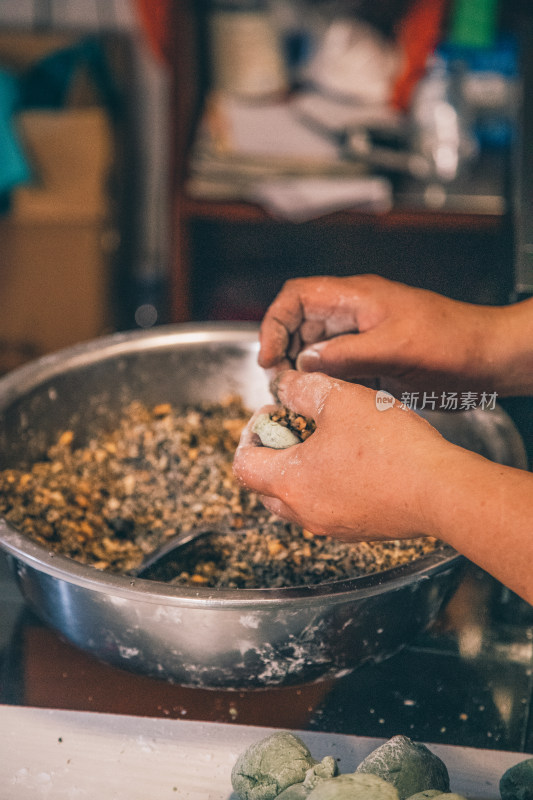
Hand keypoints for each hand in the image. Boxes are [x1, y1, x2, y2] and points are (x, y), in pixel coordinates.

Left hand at [233, 370, 449, 540]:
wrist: (440, 490)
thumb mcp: (339, 399)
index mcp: (288, 482)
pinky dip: (327, 487)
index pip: (244, 463)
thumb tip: (284, 386)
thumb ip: (302, 389)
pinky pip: (327, 510)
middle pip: (265, 487)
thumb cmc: (388, 445)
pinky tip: (354, 462)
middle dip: (273, 454)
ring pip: (296, 501)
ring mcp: (332, 526)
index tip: (273, 415)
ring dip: (299, 472)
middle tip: (297, 427)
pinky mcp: (359, 530)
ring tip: (326, 442)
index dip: (251, 434)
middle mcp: (304, 512)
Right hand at [259, 275, 507, 394]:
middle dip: (285, 352)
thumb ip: (346, 355)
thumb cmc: (452, 343)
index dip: (274, 323)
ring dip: (305, 371)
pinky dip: (328, 384)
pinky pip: (339, 369)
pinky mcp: (375, 359)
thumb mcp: (395, 348)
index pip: (297, 297)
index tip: (267, 356)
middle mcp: (355, 314)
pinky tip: (327, 402)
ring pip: (318, 350)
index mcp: (356, 297)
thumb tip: (304, 362)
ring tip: (300, 397)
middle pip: (302, 325)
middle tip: (281, 384)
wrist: (488, 358)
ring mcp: (365, 337)